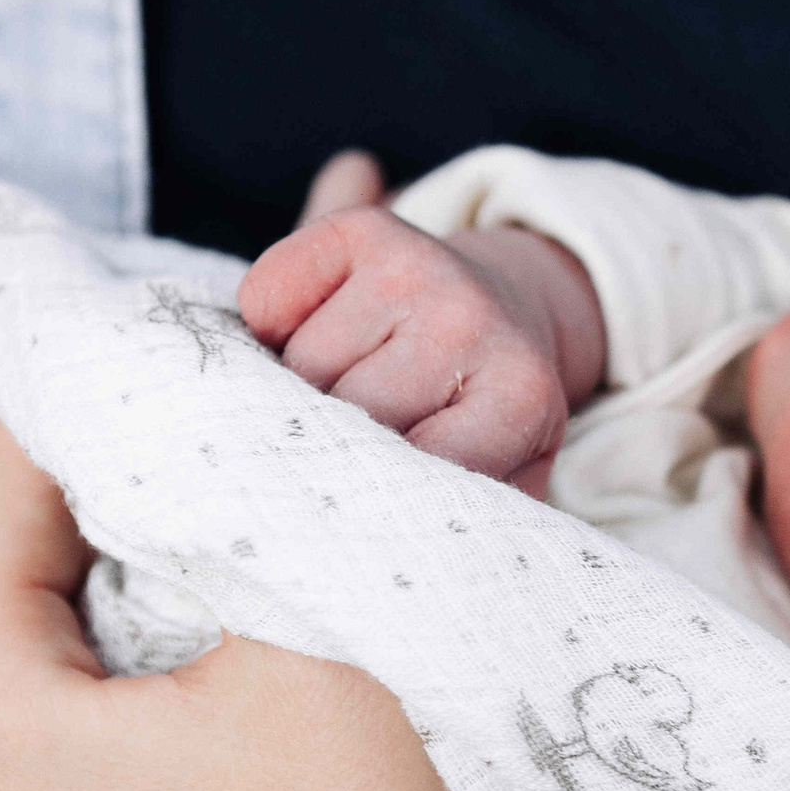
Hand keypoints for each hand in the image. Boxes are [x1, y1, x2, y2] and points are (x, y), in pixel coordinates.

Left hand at [0, 424, 789, 790]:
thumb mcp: (343, 640)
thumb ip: (282, 490)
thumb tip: (284, 395)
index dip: (91, 399)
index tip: (184, 367)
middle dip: (17, 493)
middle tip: (143, 441)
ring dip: (10, 608)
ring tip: (143, 561)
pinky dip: (25, 714)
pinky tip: (142, 713)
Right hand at [238, 150, 609, 496]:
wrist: (500, 313)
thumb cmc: (481, 422)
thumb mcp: (497, 484)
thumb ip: (466, 525)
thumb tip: (406, 560)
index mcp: (521, 400)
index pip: (414, 475)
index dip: (367, 502)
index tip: (346, 521)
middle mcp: (475, 322)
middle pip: (342, 420)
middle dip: (326, 446)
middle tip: (342, 450)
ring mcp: (424, 268)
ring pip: (297, 367)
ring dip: (295, 390)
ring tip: (336, 393)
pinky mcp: (368, 230)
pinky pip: (268, 296)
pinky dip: (269, 323)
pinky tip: (311, 332)